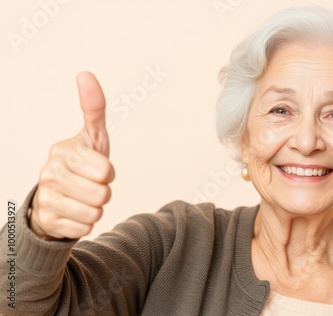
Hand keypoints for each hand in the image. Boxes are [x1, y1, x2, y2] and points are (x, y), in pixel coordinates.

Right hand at [30, 72, 114, 239]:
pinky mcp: (48, 221)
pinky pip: (84, 229)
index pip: (105, 171)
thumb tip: (85, 74)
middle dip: (103, 192)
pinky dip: (85, 223)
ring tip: (84, 198)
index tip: (98, 169)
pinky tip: (75, 212)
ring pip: (94, 214)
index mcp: (62, 151)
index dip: (108, 173)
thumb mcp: (92, 135)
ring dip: (96, 209)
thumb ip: (93, 108)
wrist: (59, 196)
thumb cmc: (83, 163)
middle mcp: (49, 174)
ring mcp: (46, 199)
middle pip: (102, 195)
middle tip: (92, 186)